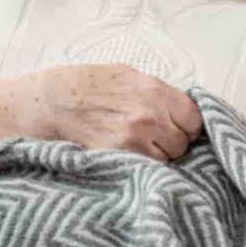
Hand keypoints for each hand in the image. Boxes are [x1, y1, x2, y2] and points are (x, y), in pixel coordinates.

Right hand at [0, 64, 203, 161]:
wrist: (50, 101)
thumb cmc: (88, 84)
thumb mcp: (130, 76)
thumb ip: (159, 93)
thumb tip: (181, 109)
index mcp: (156, 92)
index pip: (195, 120)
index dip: (188, 126)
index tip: (179, 128)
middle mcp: (149, 117)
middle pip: (182, 144)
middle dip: (172, 143)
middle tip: (154, 138)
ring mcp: (132, 141)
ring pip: (165, 161)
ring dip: (156, 157)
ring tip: (135, 146)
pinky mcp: (115, 159)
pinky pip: (142, 170)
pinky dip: (138, 168)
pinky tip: (125, 156)